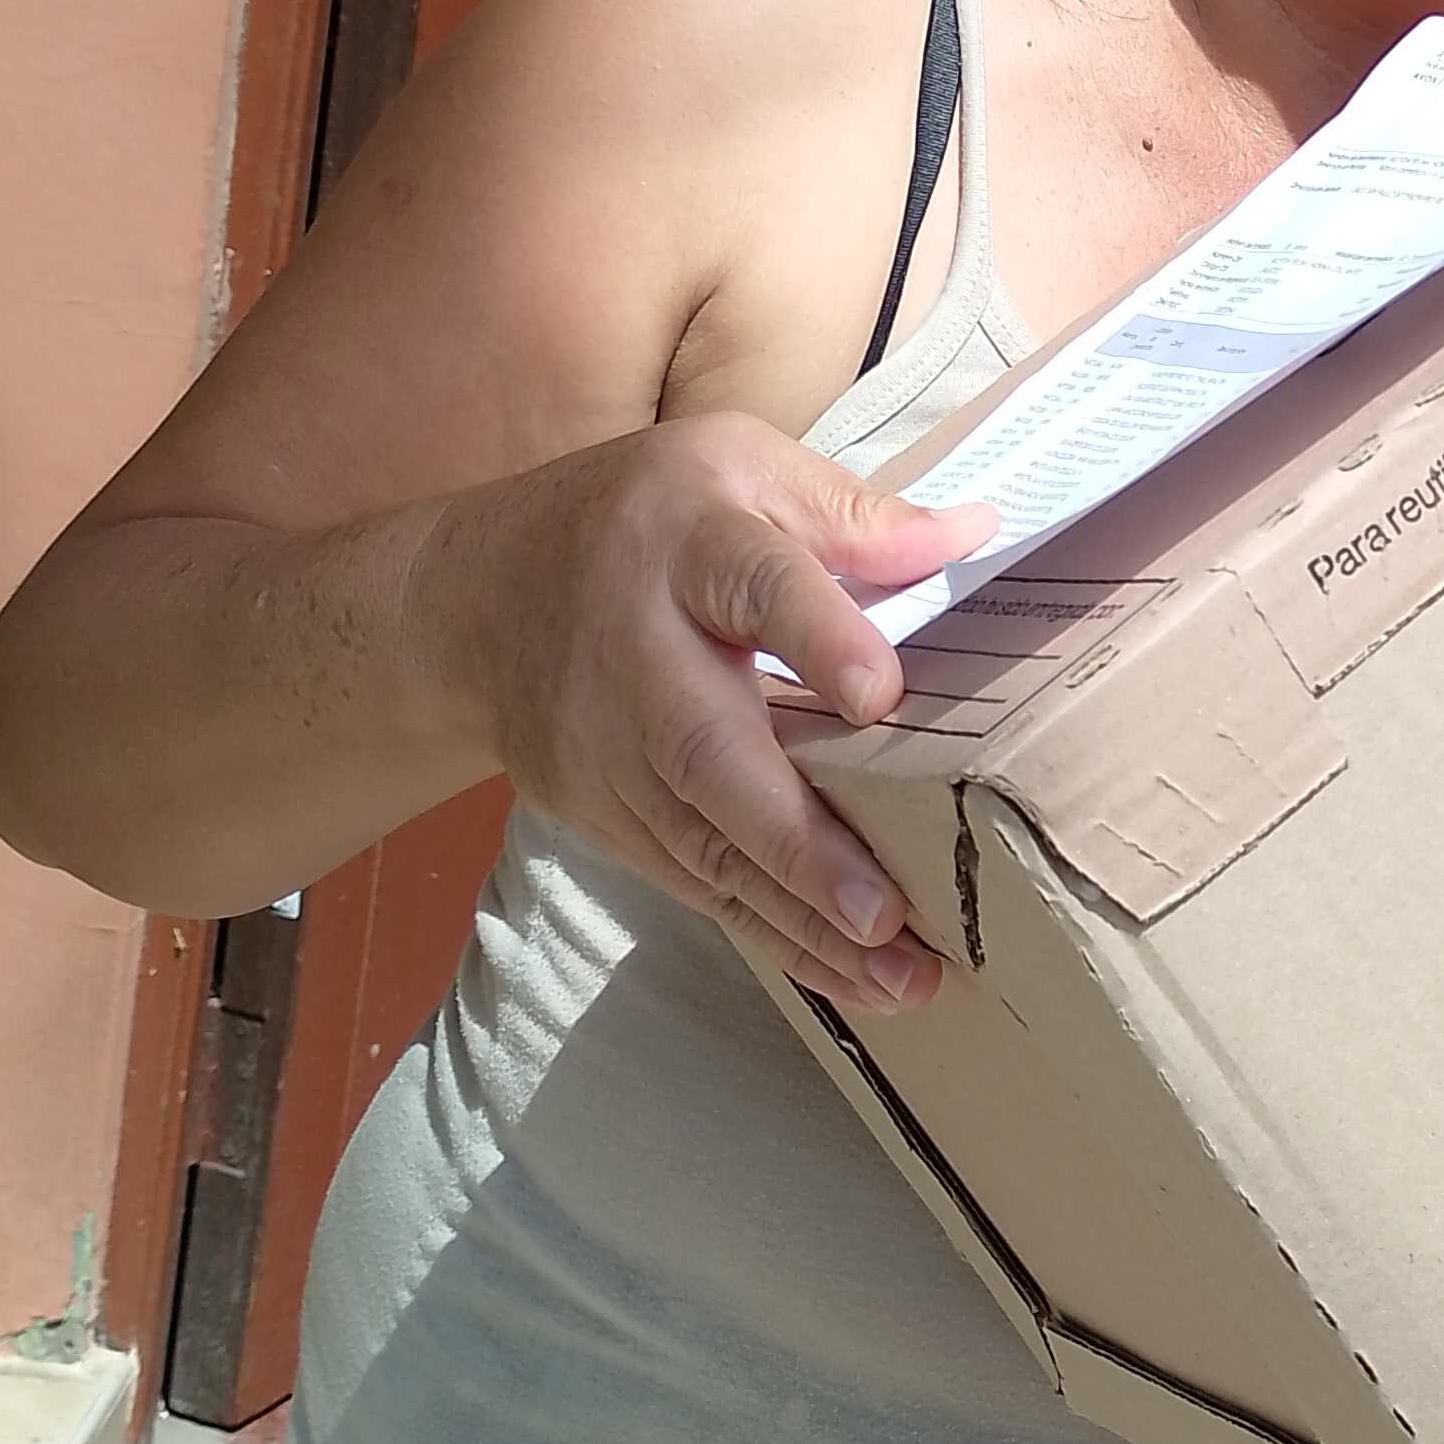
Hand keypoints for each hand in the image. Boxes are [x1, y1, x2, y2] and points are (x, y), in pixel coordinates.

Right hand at [430, 414, 991, 1009]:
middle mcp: (638, 654)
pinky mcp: (602, 813)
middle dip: (796, 839)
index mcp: (686, 543)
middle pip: (708, 749)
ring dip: (801, 916)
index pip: (753, 582)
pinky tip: (851, 975)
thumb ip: (850, 512)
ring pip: (702, 841)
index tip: (881, 690)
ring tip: (903, 972)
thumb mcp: (734, 468)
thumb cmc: (637, 520)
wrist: (469, 600)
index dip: (815, 634)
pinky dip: (770, 933)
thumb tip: (974, 536)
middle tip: (885, 910)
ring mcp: (609, 748)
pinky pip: (692, 880)